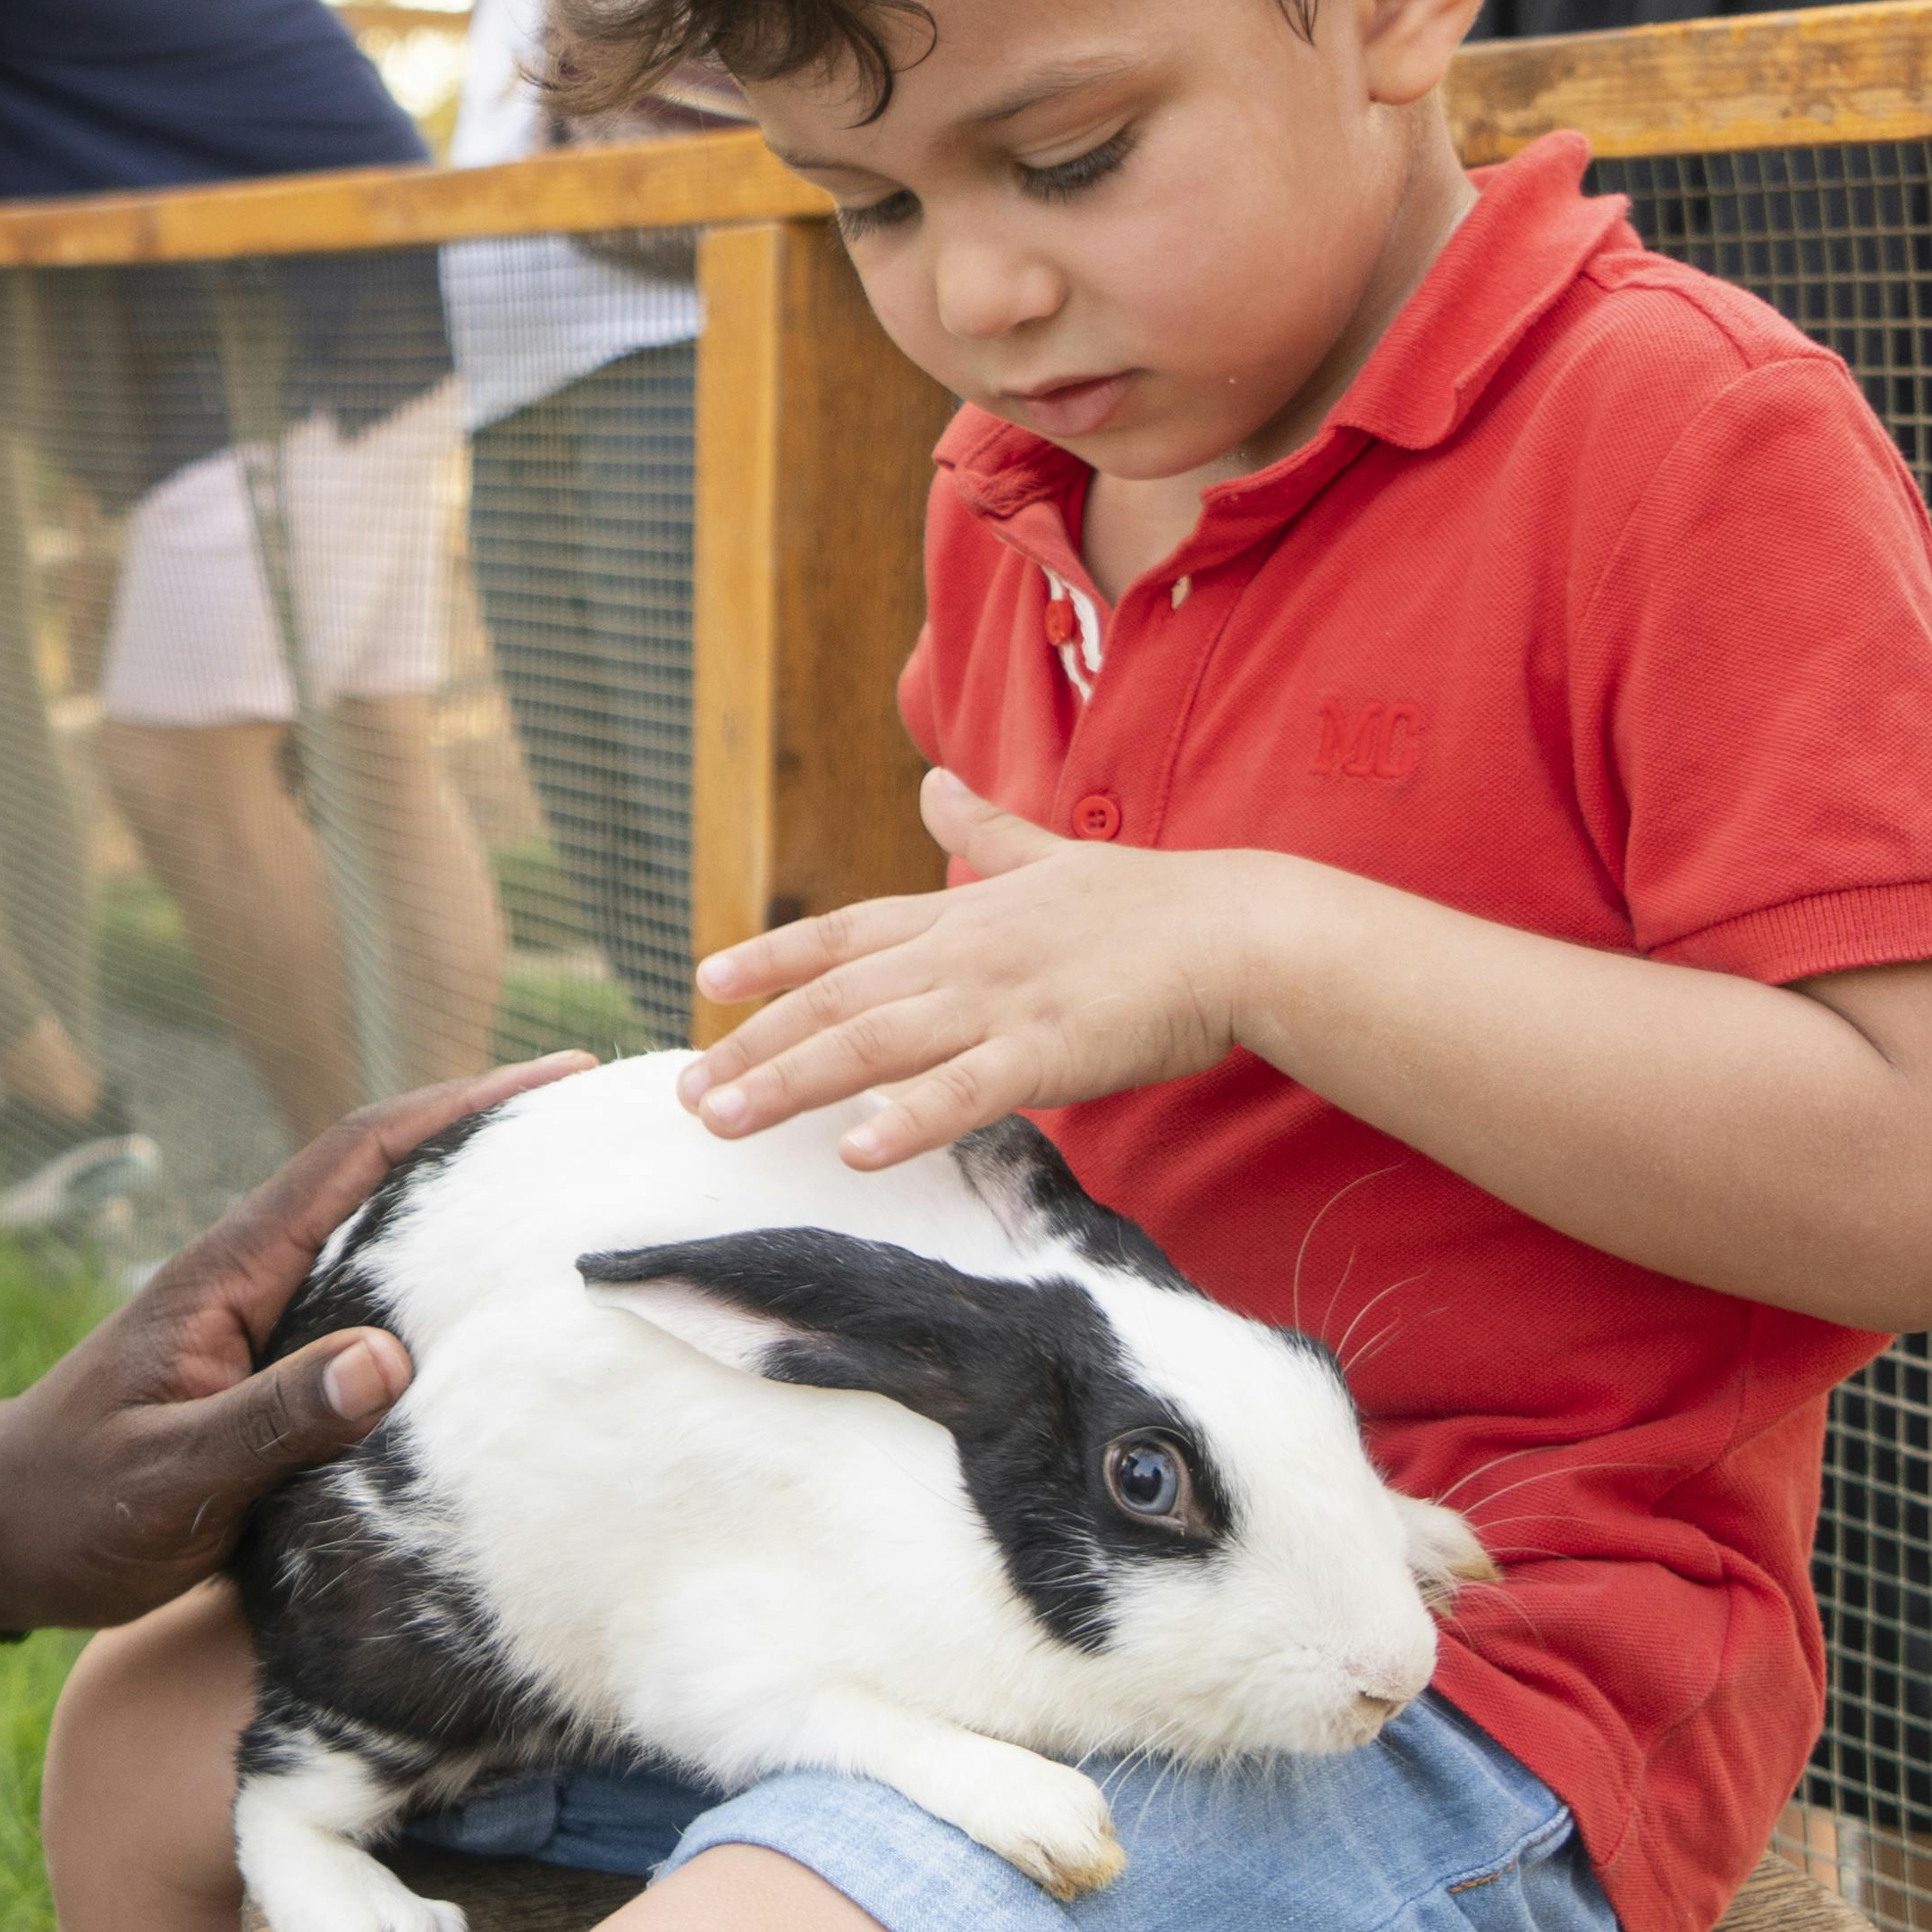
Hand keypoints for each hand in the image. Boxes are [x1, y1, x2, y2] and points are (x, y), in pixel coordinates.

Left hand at [0, 1058, 587, 1624]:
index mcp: (225, 1275)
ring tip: (565, 1200)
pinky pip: (361, 1302)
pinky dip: (428, 1287)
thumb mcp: (170, 1476)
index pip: (355, 1158)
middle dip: (481, 1138)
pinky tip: (485, 1314)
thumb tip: (389, 1359)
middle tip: (589, 1124)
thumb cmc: (72, 1507)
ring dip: (461, 1211)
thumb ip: (272, 1421)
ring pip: (375, 1238)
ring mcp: (255, 1317)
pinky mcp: (262, 1365)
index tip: (552, 1078)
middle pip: (379, 1176)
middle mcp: (247, 1276)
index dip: (456, 1110)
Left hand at [686, 770, 1342, 1164]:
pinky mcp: (1050, 1050)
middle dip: (754, 1044)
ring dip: (791, 1082)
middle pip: (835, 1000)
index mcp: (962, 914)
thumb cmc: (1154, 904)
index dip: (772, 958)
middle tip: (688, 1090)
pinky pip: (964, 1092)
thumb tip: (935, 780)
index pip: (844, 936)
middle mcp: (963, 952)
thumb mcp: (1052, 855)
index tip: (706, 983)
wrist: (1242, 931)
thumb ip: (985, 829)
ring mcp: (1001, 1000)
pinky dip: (906, 1119)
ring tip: (725, 1121)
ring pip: (872, 1044)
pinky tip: (857, 1151)